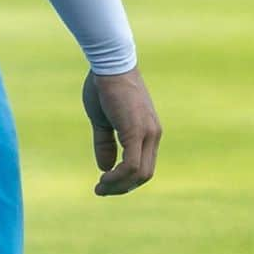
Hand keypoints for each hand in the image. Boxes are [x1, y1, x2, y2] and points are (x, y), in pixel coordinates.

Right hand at [82, 67, 161, 195]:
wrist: (108, 63)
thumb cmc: (104, 85)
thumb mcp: (102, 119)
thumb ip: (105, 143)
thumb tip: (105, 168)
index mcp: (147, 130)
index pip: (143, 165)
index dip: (125, 179)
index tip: (106, 183)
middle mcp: (153, 134)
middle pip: (144, 174)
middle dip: (123, 187)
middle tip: (102, 190)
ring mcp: (147, 133)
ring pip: (140, 173)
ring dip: (119, 186)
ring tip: (100, 188)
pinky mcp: (136, 131)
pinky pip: (132, 165)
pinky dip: (118, 177)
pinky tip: (104, 178)